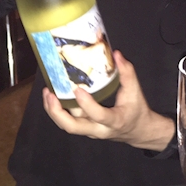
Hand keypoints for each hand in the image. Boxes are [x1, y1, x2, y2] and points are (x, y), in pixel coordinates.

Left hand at [42, 51, 176, 151]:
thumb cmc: (136, 111)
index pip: (99, 115)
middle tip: (51, 95)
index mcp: (114, 121)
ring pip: (67, 125)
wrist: (137, 131)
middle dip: (58, 113)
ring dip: (53, 111)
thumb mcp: (135, 92)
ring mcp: (90, 130)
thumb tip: (117, 54)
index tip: (78, 89)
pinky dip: (58, 110)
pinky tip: (53, 96)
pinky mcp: (84, 128)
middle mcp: (99, 129)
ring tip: (48, 93)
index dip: (87, 104)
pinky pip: (68, 121)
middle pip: (73, 127)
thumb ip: (127, 73)